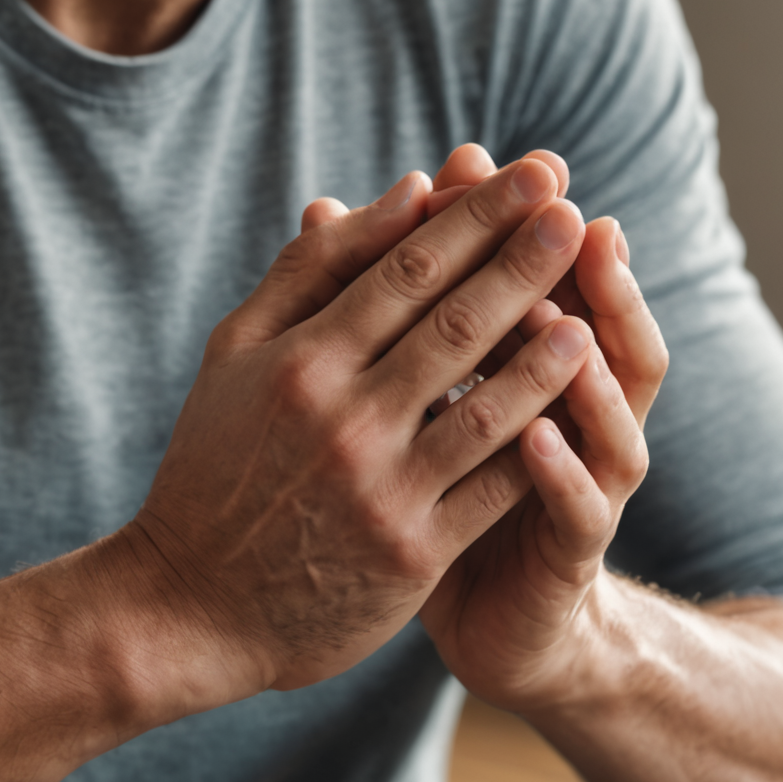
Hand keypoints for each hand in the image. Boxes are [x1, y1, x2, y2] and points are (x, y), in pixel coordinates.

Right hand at [122, 159, 597, 700]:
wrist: (189, 607)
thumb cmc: (212, 467)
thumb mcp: (235, 355)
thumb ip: (314, 269)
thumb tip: (406, 193)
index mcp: (301, 361)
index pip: (407, 269)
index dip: (478, 217)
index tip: (533, 174)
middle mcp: (344, 419)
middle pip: (457, 325)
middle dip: (525, 262)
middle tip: (576, 210)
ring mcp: (382, 490)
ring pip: (487, 407)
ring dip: (547, 355)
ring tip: (592, 307)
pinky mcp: (412, 554)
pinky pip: (491, 491)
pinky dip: (538, 448)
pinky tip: (577, 410)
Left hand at [416, 146, 669, 716]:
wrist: (493, 619)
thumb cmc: (450, 500)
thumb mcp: (426, 407)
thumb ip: (409, 319)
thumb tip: (357, 215)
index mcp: (535, 372)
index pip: (535, 281)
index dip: (502, 229)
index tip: (471, 168)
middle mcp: (575, 414)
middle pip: (595, 325)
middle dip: (576, 270)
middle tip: (559, 211)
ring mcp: (586, 481)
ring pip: (609, 408)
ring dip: (586, 359)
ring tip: (562, 312)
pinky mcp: (574, 550)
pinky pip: (581, 507)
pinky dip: (562, 468)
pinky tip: (534, 433)